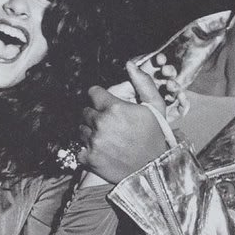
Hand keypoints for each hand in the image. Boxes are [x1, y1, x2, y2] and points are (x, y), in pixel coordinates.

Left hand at [78, 63, 170, 183]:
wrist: (152, 170)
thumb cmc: (155, 137)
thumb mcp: (155, 107)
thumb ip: (142, 83)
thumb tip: (130, 64)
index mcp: (114, 107)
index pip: (93, 92)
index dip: (99, 97)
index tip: (106, 104)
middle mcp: (100, 123)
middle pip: (86, 111)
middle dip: (95, 115)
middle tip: (109, 124)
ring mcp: (93, 142)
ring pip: (81, 129)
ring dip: (91, 132)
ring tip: (106, 138)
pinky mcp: (89, 158)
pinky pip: (79, 149)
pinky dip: (87, 150)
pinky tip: (101, 151)